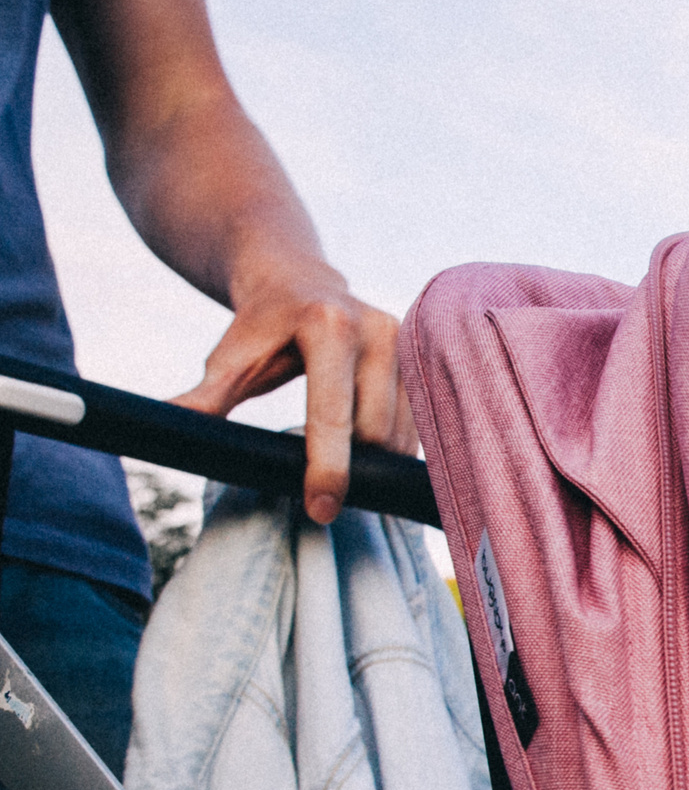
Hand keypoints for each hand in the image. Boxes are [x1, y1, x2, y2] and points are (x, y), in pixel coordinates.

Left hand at [170, 252, 409, 524]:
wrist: (298, 280)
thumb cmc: (261, 326)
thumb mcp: (231, 357)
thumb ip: (207, 395)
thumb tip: (167, 422)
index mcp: (328, 327)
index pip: (332, 415)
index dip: (327, 468)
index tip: (319, 509)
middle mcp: (377, 331)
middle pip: (373, 431)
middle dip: (352, 467)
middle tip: (323, 492)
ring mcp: (405, 344)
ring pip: (400, 432)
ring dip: (376, 461)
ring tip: (344, 468)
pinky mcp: (420, 358)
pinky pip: (415, 423)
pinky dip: (393, 447)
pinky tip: (368, 451)